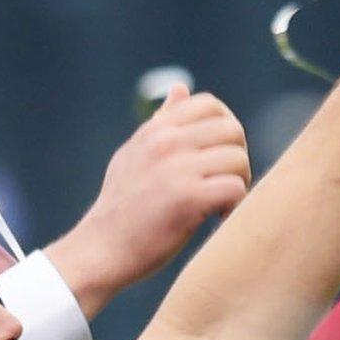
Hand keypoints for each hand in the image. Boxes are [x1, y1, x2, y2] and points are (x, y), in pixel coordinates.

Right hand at [44, 87, 250, 318]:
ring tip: (221, 203)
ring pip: (238, 159)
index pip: (209, 105)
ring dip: (239, 183)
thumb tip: (180, 89)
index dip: (224, 128)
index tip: (215, 157)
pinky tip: (218, 218)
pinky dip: (235, 206)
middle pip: (232, 130)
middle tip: (223, 182)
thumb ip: (160, 124)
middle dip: (236, 157)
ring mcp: (176, 169)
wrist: (100, 250)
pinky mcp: (187, 198)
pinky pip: (236, 188)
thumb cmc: (121, 208)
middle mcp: (165, 143)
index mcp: (154, 131)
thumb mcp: (134, 155)